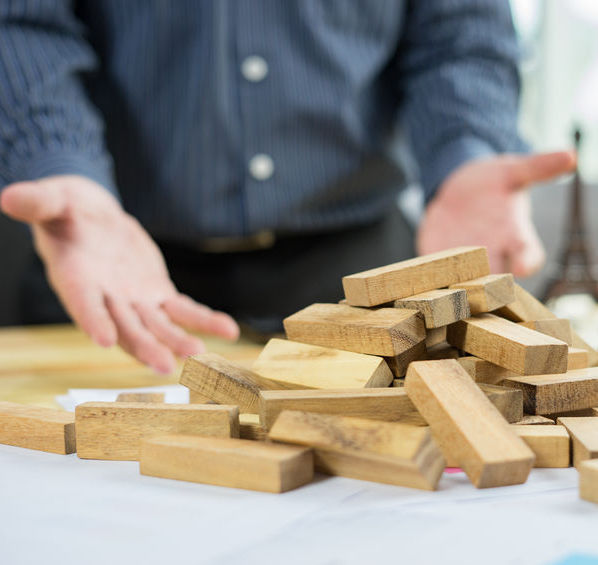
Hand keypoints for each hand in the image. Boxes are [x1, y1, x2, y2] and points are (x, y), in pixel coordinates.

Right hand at [0, 175, 238, 372]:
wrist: (93, 217)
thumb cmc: (67, 210)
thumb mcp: (53, 200)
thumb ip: (38, 203)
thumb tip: (9, 197)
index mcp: (75, 278)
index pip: (82, 302)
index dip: (92, 319)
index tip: (103, 340)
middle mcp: (106, 298)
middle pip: (125, 326)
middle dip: (144, 345)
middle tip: (164, 365)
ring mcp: (134, 300)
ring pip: (158, 325)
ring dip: (177, 340)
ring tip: (199, 352)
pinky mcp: (157, 293)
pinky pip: (183, 309)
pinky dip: (203, 319)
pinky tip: (228, 330)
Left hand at [416, 151, 576, 276]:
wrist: (458, 189)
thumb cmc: (492, 182)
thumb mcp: (512, 171)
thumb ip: (537, 167)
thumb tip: (571, 155)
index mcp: (515, 236)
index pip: (528, 255)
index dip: (526, 261)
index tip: (522, 267)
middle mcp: (492, 254)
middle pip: (495, 277)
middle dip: (489, 284)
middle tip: (480, 285)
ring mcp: (464, 260)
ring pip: (462, 281)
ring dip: (456, 285)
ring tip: (448, 285)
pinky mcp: (438, 259)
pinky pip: (433, 274)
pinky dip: (428, 278)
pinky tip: (419, 279)